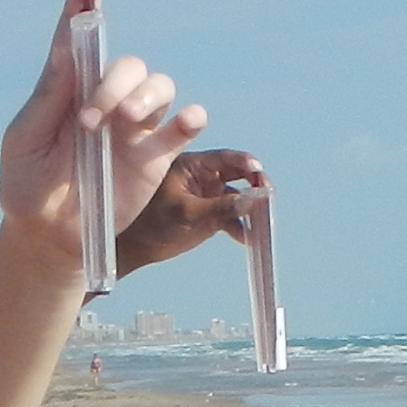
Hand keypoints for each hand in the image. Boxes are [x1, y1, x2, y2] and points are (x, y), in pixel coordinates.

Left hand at [0, 0, 207, 253]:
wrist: (50, 236)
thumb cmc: (27, 186)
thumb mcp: (24, 141)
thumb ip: (48, 98)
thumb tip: (65, 53)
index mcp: (67, 88)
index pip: (77, 38)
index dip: (83, 7)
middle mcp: (105, 99)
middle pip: (126, 65)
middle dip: (113, 82)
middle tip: (91, 119)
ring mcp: (134, 125)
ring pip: (159, 86)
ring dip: (146, 95)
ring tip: (126, 122)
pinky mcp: (156, 155)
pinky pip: (184, 126)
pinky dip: (191, 118)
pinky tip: (185, 121)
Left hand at [113, 148, 268, 273]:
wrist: (138, 248)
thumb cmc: (154, 224)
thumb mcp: (189, 213)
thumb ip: (222, 207)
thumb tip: (255, 200)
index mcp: (192, 166)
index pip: (224, 158)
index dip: (245, 162)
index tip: (259, 171)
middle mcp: (204, 177)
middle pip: (238, 175)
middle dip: (255, 185)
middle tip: (268, 196)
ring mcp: (209, 196)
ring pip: (239, 198)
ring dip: (252, 209)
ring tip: (263, 223)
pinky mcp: (212, 215)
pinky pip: (234, 217)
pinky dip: (242, 227)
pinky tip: (248, 239)